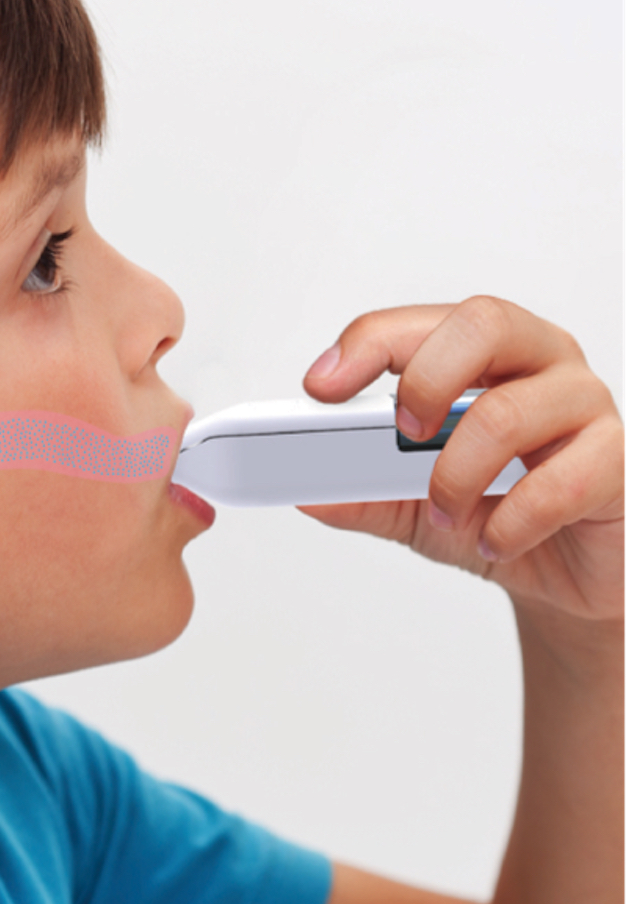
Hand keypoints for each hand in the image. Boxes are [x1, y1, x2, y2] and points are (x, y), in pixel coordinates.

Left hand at [299, 297, 623, 622]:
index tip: (321, 388)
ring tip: (445, 517)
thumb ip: (364, 493)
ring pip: (509, 409)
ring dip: (456, 473)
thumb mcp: (416, 508)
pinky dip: (511, 522)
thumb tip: (308, 488)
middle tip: (400, 436)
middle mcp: (540, 362)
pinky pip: (560, 480)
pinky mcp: (615, 461)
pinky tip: (496, 541)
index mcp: (487, 354)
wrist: (569, 581)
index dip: (370, 345)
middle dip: (424, 379)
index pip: (426, 322)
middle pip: (483, 324)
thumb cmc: (501, 517)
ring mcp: (584, 406)